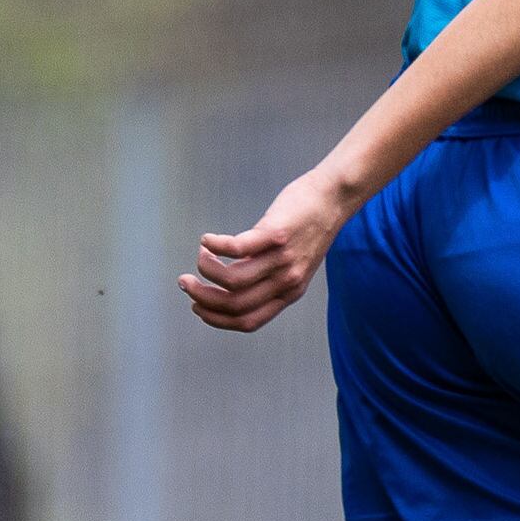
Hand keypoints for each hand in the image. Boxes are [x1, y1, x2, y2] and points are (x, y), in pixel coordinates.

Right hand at [181, 166, 356, 332]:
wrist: (334, 198)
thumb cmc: (308, 227)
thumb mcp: (293, 263)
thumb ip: (267, 277)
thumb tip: (228, 283)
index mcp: (289, 293)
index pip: (247, 322)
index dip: (216, 319)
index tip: (196, 307)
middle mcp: (286, 281)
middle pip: (234, 304)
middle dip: (202, 297)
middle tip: (185, 282)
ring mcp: (282, 259)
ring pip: (232, 280)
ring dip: (205, 270)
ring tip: (201, 255)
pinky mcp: (276, 234)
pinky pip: (236, 248)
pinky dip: (214, 246)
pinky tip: (207, 240)